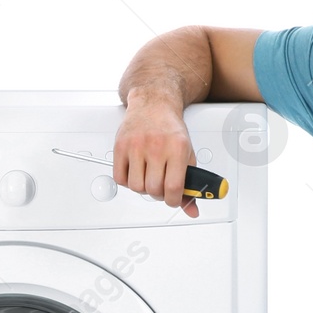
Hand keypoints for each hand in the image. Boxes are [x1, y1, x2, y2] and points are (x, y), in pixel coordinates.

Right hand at [114, 93, 199, 217]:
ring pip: (136, 187)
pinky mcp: (120, 146)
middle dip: (157, 194)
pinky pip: (120, 178)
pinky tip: (135, 171)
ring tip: (147, 176)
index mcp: (178, 148)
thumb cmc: (170, 129)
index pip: (174, 187)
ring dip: (142, 187)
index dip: (173, 200)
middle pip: (153, 190)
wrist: (153, 103)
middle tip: (160, 185)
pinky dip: (127, 181)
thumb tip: (191, 210)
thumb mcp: (187, 153)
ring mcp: (137, 146)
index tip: (172, 199)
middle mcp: (157, 146)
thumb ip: (190, 183)